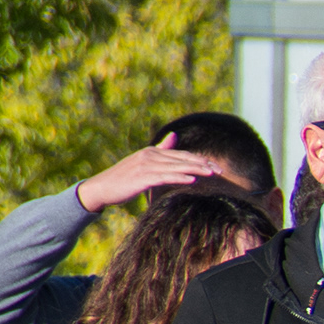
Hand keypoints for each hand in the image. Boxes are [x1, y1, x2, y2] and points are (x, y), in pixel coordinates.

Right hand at [77, 138, 241, 213]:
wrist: (101, 188)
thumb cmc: (124, 178)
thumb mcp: (144, 162)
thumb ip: (161, 150)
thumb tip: (174, 135)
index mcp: (152, 152)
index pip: (182, 155)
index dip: (200, 160)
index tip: (217, 166)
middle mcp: (150, 155)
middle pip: (182, 159)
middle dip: (203, 164)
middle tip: (221, 171)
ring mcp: (145, 166)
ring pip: (176, 167)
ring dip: (195, 170)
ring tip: (212, 174)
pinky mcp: (141, 177)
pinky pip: (164, 177)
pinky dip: (178, 178)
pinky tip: (191, 180)